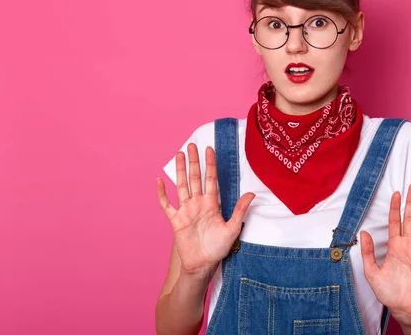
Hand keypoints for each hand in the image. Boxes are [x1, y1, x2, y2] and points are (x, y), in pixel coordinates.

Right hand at [156, 144, 254, 275]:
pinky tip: (159, 182)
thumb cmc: (219, 248)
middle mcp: (198, 204)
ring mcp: (186, 211)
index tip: (209, 148)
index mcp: (212, 204)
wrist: (203, 264)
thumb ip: (240, 210)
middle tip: (191, 145)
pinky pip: (166, 205)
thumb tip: (252, 194)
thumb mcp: (233, 228)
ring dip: (179, 170)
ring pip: (181, 186)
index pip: (211, 179)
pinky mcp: (175, 220)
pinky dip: (162, 194)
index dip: (210, 164)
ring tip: (178, 154)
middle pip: (195, 178)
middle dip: (193, 161)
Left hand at [360, 183, 410, 325]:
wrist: (404, 308)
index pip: (395, 221)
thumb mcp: (371, 272)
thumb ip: (368, 252)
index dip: (395, 207)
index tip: (395, 192)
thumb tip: (363, 233)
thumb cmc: (388, 292)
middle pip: (410, 218)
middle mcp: (407, 245)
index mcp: (394, 246)